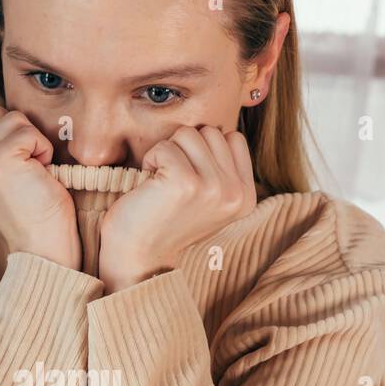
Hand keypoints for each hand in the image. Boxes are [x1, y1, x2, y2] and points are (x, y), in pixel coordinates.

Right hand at [0, 98, 80, 270]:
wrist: (43, 247)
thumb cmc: (33, 208)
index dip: (3, 128)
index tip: (14, 162)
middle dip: (18, 134)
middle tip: (25, 171)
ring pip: (11, 117)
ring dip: (32, 142)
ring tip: (32, 174)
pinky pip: (28, 130)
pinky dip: (43, 150)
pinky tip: (39, 175)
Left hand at [97, 126, 256, 293]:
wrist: (138, 256)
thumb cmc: (165, 220)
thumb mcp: (209, 196)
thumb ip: (222, 166)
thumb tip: (218, 128)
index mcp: (246, 196)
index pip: (233, 138)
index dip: (204, 149)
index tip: (190, 179)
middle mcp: (235, 193)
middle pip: (211, 132)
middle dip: (185, 149)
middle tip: (172, 181)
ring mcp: (213, 188)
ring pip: (189, 133)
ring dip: (168, 152)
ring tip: (162, 181)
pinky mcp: (186, 183)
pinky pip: (166, 146)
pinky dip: (151, 160)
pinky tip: (150, 185)